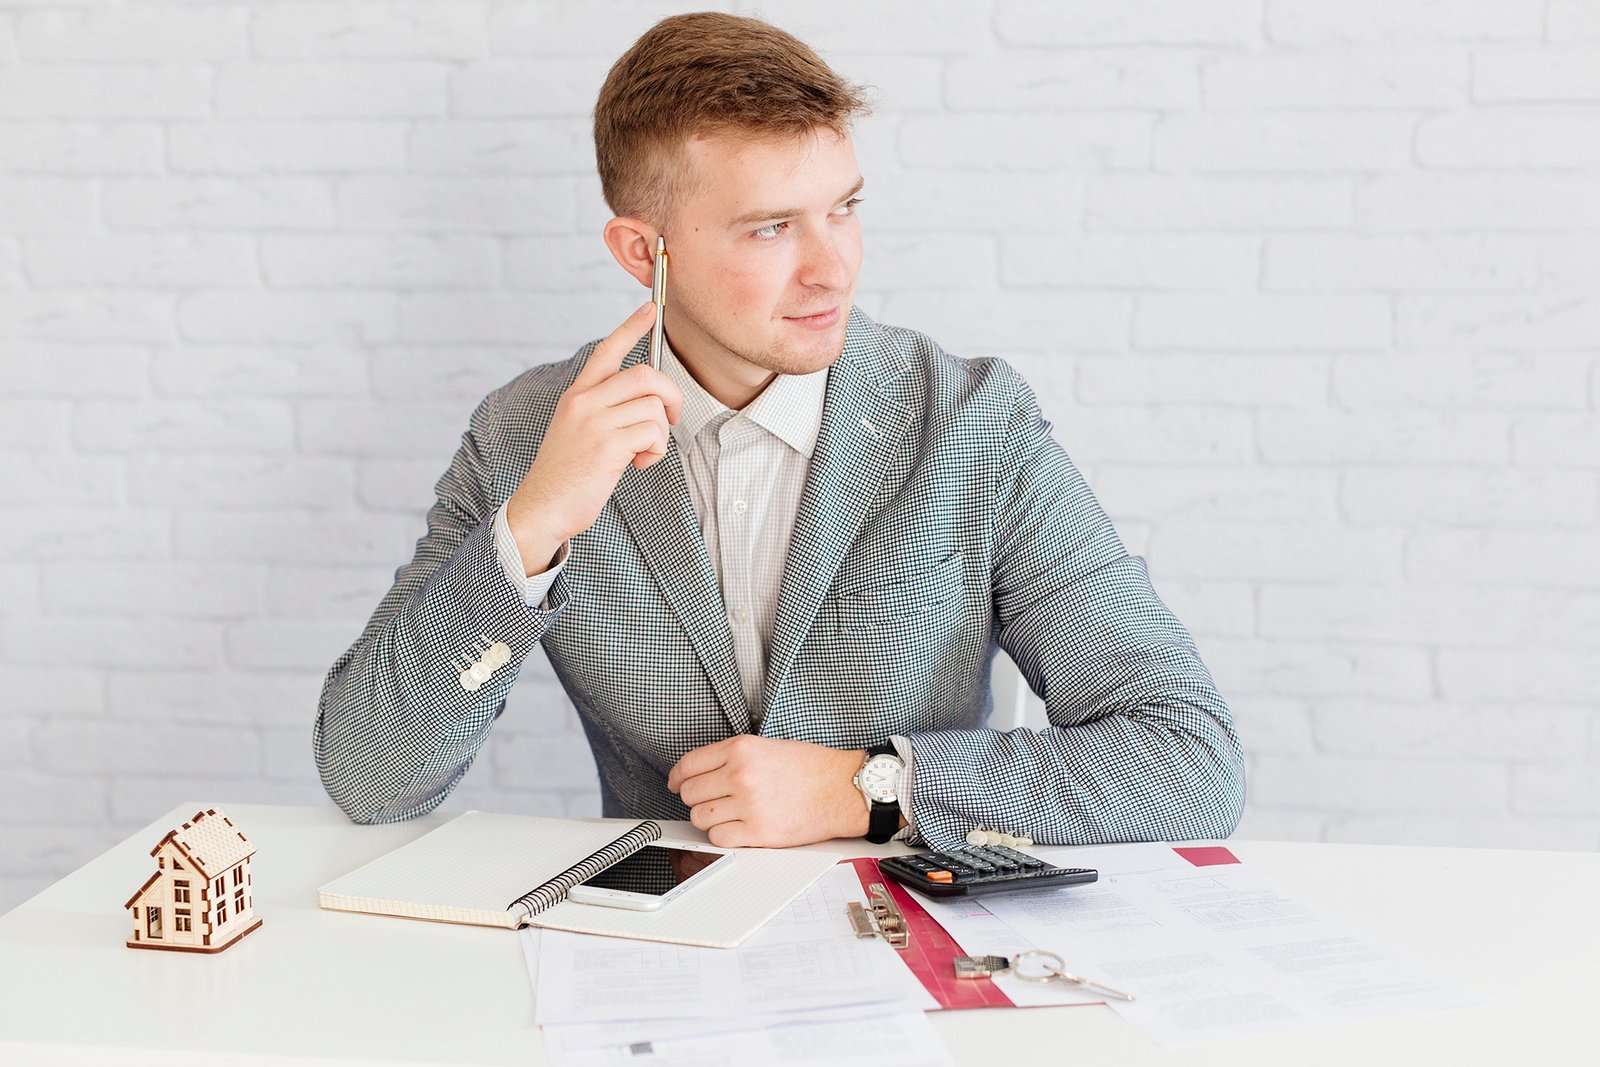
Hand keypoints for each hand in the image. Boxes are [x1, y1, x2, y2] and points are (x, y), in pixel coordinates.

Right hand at [505, 302, 683, 573]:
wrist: (543, 506)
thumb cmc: (567, 474)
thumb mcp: (578, 430)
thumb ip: (604, 409)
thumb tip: (648, 401)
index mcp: (577, 395)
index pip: (606, 351)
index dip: (631, 328)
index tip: (651, 309)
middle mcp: (584, 402)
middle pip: (645, 375)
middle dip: (670, 395)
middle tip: (671, 418)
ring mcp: (594, 422)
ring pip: (653, 408)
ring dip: (659, 435)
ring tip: (642, 453)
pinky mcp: (606, 446)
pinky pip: (653, 433)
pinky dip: (656, 451)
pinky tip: (638, 465)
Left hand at [666, 735, 868, 847]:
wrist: (842, 789)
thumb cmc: (812, 767)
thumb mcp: (767, 746)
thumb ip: (732, 757)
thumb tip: (701, 773)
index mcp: (741, 749)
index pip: (688, 764)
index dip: (677, 777)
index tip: (676, 784)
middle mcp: (741, 775)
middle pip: (689, 793)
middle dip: (695, 798)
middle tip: (709, 800)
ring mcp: (748, 805)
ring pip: (700, 817)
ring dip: (709, 818)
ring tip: (727, 814)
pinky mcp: (759, 832)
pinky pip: (719, 838)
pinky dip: (723, 836)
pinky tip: (737, 828)